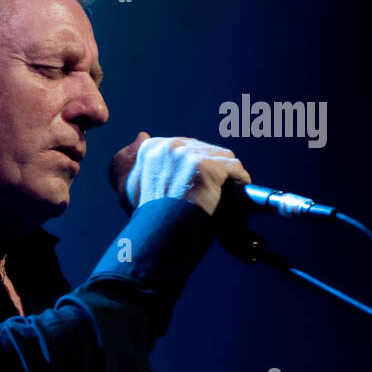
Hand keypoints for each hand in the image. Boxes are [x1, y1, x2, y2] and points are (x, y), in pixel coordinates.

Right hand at [108, 132, 251, 215]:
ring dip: (226, 174)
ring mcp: (190, 156)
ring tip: (225, 191)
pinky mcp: (209, 167)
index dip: (194, 166)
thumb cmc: (148, 218)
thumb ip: (139, 161)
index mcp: (151, 148)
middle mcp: (169, 147)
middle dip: (212, 169)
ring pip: (223, 157)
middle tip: (213, 190)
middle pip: (205, 149)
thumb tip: (142, 135)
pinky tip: (237, 192)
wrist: (158, 236)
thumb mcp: (131, 184)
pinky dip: (240, 181)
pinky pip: (235, 168)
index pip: (185, 147)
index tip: (195, 184)